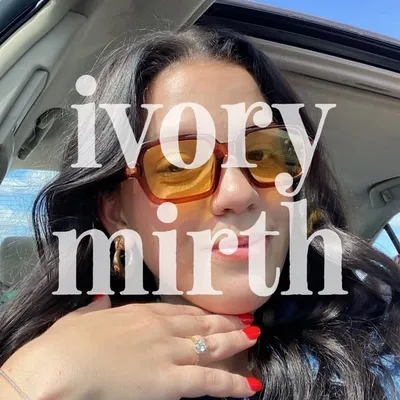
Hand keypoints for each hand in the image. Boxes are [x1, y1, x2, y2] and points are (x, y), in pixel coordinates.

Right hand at [1, 296, 261, 399]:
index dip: (201, 313)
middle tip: (245, 319)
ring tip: (253, 337)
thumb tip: (102, 301)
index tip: (215, 313)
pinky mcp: (169, 380)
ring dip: (235, 342)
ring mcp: (168, 352)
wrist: (62, 363)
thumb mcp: (83, 317)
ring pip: (211, 346)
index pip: (180, 311)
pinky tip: (250, 386)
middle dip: (225, 323)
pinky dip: (232, 383)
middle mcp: (161, 327)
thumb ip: (98, 309)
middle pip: (201, 325)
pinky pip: (208, 381)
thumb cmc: (67, 342)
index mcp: (141, 312)